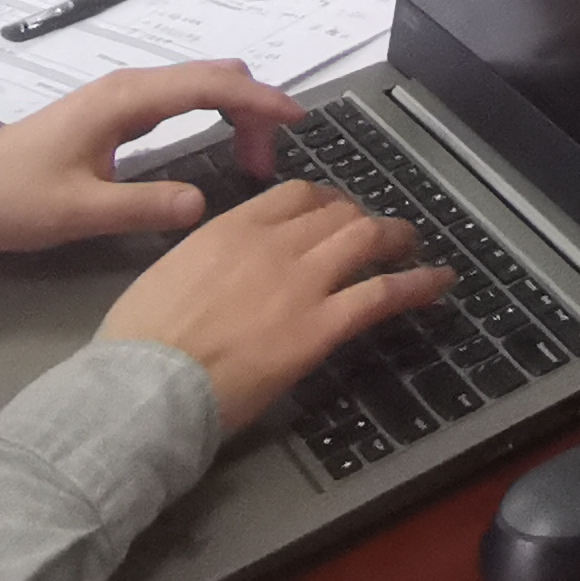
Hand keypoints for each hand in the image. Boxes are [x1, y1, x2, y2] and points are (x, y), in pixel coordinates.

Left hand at [0, 61, 298, 253]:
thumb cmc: (12, 199)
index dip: (259, 99)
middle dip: (253, 108)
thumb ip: (142, 207)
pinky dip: (215, 114)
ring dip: (235, 112)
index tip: (298, 119)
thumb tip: (203, 204)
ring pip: (199, 85)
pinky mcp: (117, 112)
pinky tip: (222, 144)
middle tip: (267, 163)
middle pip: (213, 76)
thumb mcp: (77, 212)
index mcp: (125, 100)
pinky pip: (182, 99)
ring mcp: (123, 97)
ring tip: (252, 161)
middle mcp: (129, 87)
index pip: (209, 86)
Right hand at [96, 179, 448, 426]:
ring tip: (410, 243)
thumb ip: (206, 261)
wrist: (144, 385)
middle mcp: (272, 244)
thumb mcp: (167, 276)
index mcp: (230, 228)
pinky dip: (417, 282)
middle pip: (336, 213)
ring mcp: (300, 283)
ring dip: (394, 238)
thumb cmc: (139, 343)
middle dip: (360, 217)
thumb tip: (223, 269)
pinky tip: (440, 281)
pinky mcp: (320, 326)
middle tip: (374, 232)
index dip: (324, 200)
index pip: (295, 196)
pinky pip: (382, 293)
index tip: (334, 211)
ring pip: (364, 240)